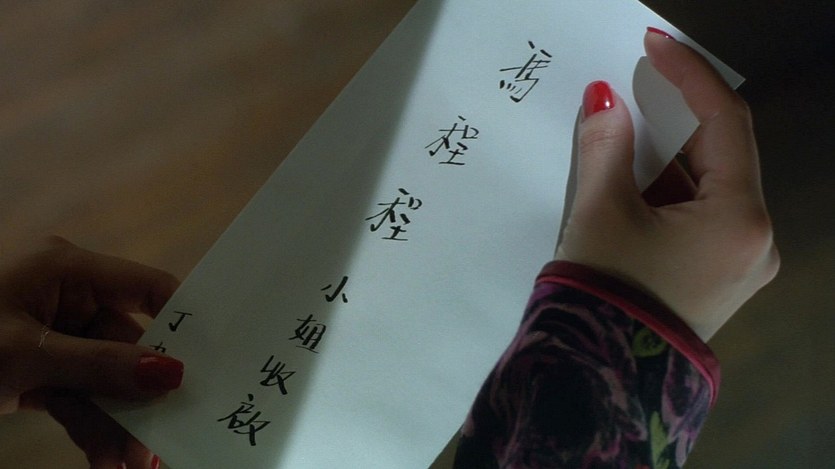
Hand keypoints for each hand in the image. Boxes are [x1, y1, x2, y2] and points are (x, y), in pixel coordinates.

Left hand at [0, 236, 182, 468]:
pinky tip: (105, 460)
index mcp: (68, 269)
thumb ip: (103, 366)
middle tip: (169, 435)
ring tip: (133, 463)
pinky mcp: (36, 369)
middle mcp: (67, 297)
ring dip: (118, 420)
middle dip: (144, 394)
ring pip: (104, 378)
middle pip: (128, 344)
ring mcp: (52, 335)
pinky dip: (90, 426)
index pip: (147, 287)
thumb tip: (173, 374)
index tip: (214, 358)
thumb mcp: (27, 357)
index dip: (183, 320)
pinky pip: (77, 396)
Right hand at [555, 30, 779, 340]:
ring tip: (621, 151)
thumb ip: (606, 144)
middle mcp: (757, 240)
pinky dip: (670, 196)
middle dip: (675, 123)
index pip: (724, 124)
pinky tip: (633, 195)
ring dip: (668, 163)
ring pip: (711, 189)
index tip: (653, 46)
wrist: (596, 381)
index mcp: (740, 218)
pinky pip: (704, 219)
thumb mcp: (601, 210)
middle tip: (632, 94)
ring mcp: (743, 264)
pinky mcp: (721, 280)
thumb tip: (603, 97)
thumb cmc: (605, 290)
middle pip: (722, 158)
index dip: (688, 76)